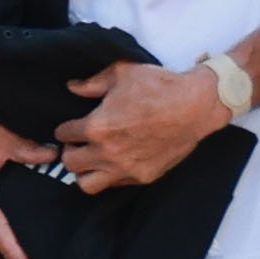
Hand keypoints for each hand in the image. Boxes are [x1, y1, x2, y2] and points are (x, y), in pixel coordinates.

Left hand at [56, 60, 232, 193]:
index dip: (64, 129)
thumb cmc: (158, 86)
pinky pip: (114, 185)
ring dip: (85, 172)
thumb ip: (92, 83)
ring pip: (87, 185)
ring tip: (92, 159)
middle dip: (70, 151)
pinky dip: (109, 176)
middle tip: (78, 143)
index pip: (64, 135)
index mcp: (97, 127)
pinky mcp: (143, 177)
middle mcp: (108, 153)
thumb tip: (72, 86)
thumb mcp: (121, 73)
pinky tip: (114, 162)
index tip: (69, 127)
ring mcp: (126, 168)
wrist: (195, 105)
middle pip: (70, 163)